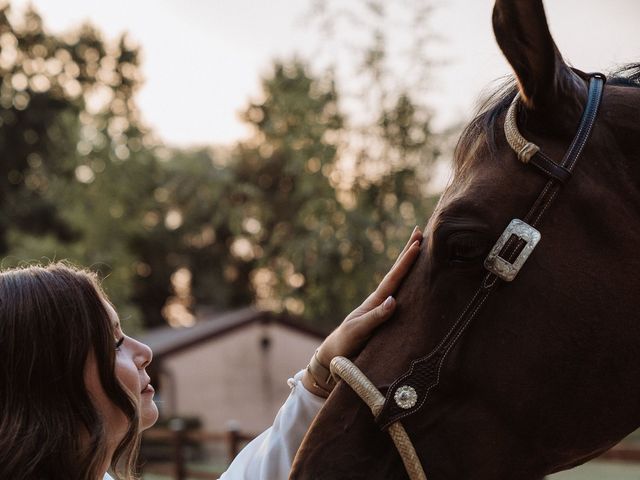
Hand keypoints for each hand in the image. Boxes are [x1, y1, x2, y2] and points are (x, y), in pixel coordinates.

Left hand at [302, 226, 422, 396]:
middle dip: (408, 252)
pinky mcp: (386, 318)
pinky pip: (401, 296)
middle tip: (419, 231)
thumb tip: (394, 300)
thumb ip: (375, 317)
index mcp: (375, 301)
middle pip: (397, 272)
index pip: (394, 277)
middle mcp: (381, 300)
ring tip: (419, 247)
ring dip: (409, 264)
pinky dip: (409, 283)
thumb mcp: (359, 330)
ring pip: (399, 281)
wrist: (336, 355)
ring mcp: (383, 307)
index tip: (417, 243)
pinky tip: (416, 279)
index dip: (406, 260)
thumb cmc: (346, 343)